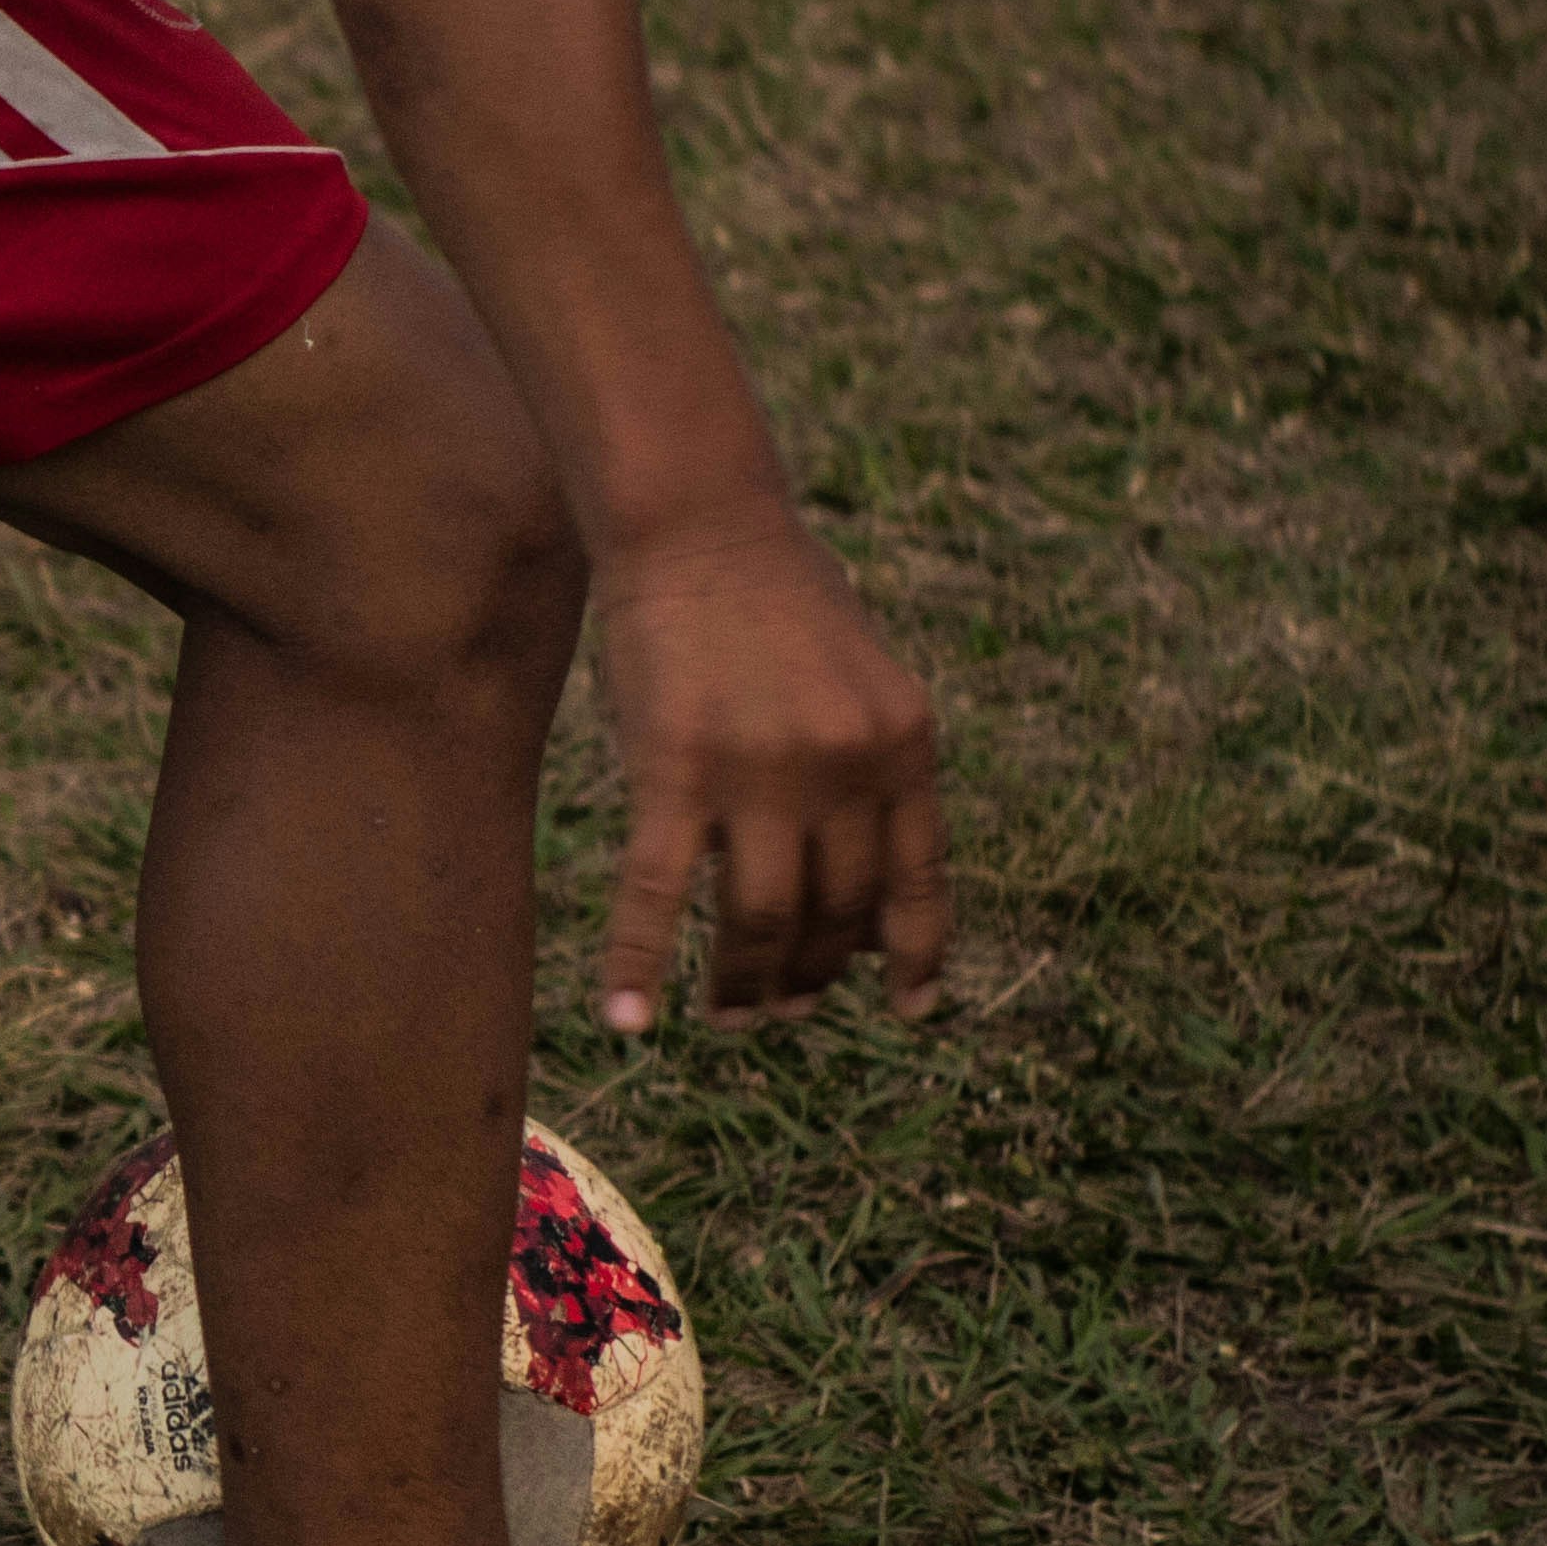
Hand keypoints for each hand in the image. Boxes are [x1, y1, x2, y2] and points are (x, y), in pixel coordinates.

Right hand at [590, 514, 952, 1032]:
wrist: (701, 524)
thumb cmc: (777, 598)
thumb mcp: (861, 680)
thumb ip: (872, 770)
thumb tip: (855, 885)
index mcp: (906, 743)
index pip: (917, 879)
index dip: (914, 955)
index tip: (907, 1008)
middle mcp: (846, 765)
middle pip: (834, 911)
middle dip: (810, 974)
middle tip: (782, 1008)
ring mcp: (760, 771)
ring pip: (758, 919)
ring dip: (745, 983)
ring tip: (731, 1015)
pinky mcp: (673, 769)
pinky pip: (656, 893)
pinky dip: (639, 965)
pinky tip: (630, 1021)